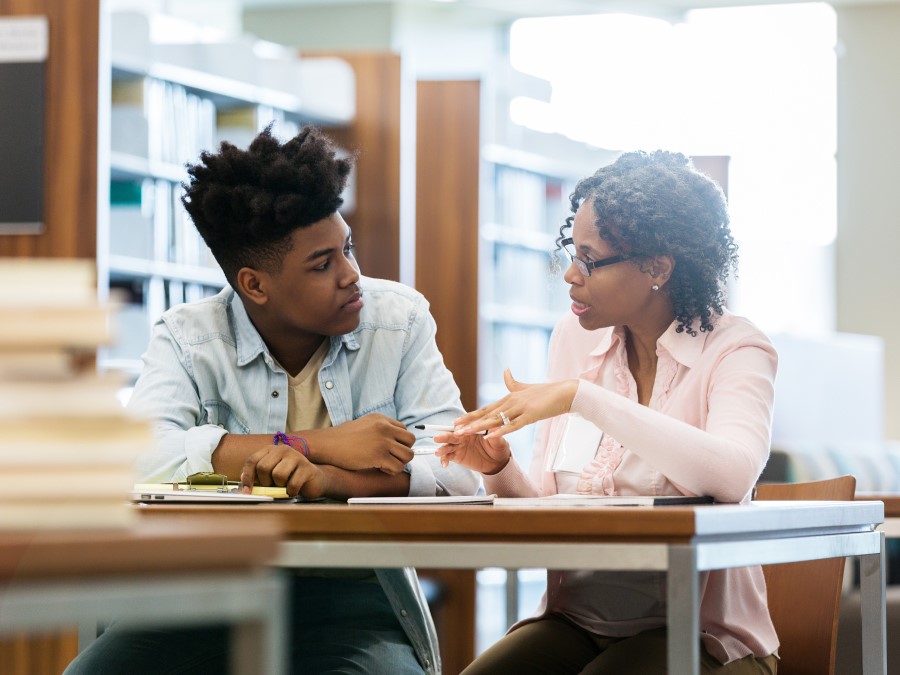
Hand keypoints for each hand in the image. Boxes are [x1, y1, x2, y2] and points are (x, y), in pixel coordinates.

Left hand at [240, 445, 327, 498]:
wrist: (314, 481)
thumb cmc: (288, 478)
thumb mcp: (270, 476)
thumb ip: (257, 478)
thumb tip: (245, 488)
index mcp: (271, 450)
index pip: (252, 460)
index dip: (247, 477)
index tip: (247, 491)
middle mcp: (283, 450)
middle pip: (263, 467)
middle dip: (265, 482)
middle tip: (271, 487)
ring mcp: (296, 457)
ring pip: (278, 474)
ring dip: (279, 486)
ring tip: (284, 486)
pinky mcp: (307, 468)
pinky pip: (292, 484)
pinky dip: (291, 492)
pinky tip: (293, 491)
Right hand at [306, 414, 415, 474]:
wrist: (327, 444)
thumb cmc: (342, 438)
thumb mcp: (363, 424)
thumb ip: (379, 429)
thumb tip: (393, 439)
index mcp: (381, 419)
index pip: (404, 429)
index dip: (399, 442)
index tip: (390, 449)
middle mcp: (385, 428)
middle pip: (411, 440)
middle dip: (403, 451)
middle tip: (391, 457)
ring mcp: (383, 441)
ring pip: (408, 455)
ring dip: (399, 462)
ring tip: (386, 464)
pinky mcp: (379, 456)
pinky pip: (398, 467)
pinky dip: (392, 471)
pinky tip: (381, 469)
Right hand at [434, 430, 510, 474]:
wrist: (497, 461)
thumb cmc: (498, 447)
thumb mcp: (499, 441)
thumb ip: (495, 434)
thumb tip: (494, 427)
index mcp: (471, 428)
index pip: (463, 426)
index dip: (459, 429)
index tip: (456, 432)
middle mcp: (463, 435)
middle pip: (452, 434)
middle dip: (444, 436)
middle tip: (437, 438)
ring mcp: (459, 445)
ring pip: (448, 445)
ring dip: (442, 448)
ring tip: (438, 453)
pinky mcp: (457, 455)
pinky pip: (448, 456)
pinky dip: (444, 459)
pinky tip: (444, 464)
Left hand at [454, 369, 577, 438]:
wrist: (565, 392)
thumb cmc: (546, 392)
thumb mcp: (526, 387)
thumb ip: (513, 382)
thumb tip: (505, 370)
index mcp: (509, 398)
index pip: (485, 409)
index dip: (470, 415)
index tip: (456, 422)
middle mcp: (511, 402)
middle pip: (486, 414)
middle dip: (469, 423)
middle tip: (454, 430)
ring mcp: (520, 408)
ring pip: (495, 419)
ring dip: (479, 427)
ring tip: (465, 433)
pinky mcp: (530, 415)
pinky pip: (512, 425)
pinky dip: (500, 430)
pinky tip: (489, 436)